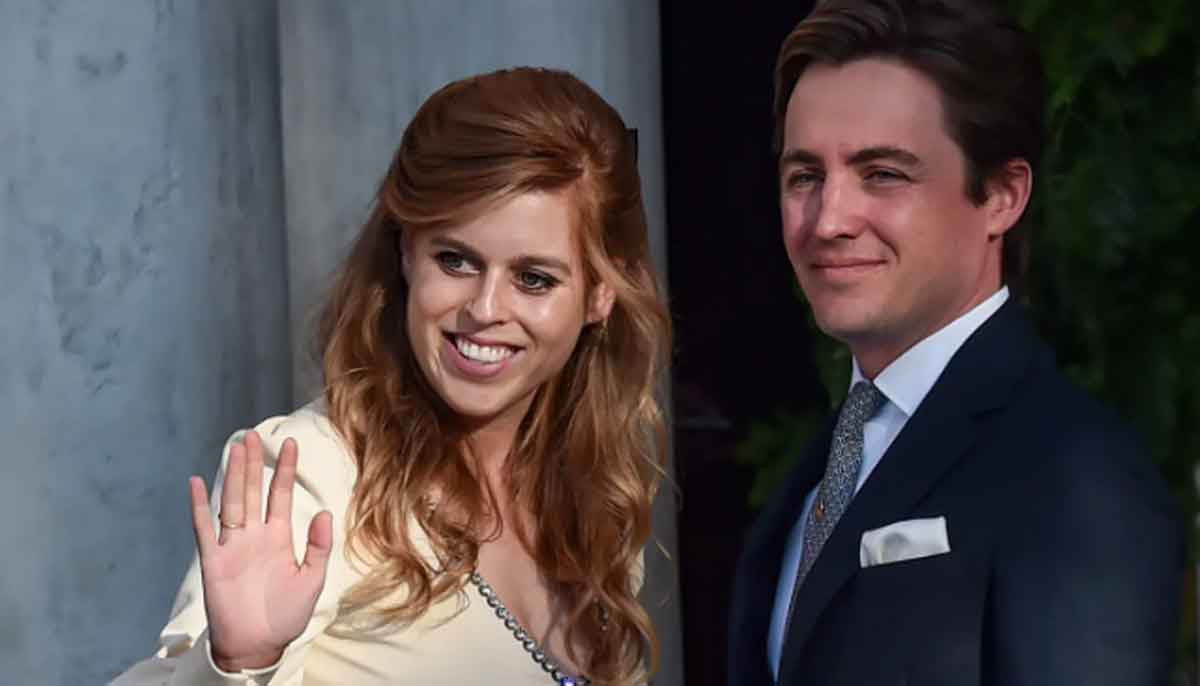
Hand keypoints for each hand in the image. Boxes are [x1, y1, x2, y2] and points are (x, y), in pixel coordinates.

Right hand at [189, 431, 332, 671]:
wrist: (258, 644)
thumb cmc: (286, 615)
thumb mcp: (312, 579)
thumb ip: (319, 546)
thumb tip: (324, 513)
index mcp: (279, 538)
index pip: (281, 495)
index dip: (285, 470)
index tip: (291, 443)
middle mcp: (255, 536)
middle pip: (254, 491)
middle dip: (255, 464)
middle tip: (254, 435)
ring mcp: (233, 546)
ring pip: (233, 502)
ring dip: (233, 476)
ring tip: (236, 448)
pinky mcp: (214, 561)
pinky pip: (204, 529)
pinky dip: (199, 507)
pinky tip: (196, 483)